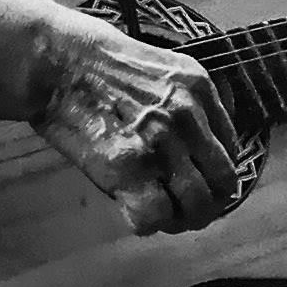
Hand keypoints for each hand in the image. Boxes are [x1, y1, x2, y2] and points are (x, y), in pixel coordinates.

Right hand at [32, 10, 247, 236]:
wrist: (56, 62)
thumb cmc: (99, 62)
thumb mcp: (162, 69)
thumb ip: (186, 104)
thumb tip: (195, 148)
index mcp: (200, 89)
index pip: (230, 150)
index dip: (216, 176)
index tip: (199, 185)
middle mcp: (188, 116)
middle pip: (221, 183)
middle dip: (207, 205)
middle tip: (186, 212)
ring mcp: (159, 143)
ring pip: (195, 205)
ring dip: (182, 220)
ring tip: (163, 218)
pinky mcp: (127, 167)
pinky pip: (154, 215)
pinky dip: (148, 223)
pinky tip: (136, 215)